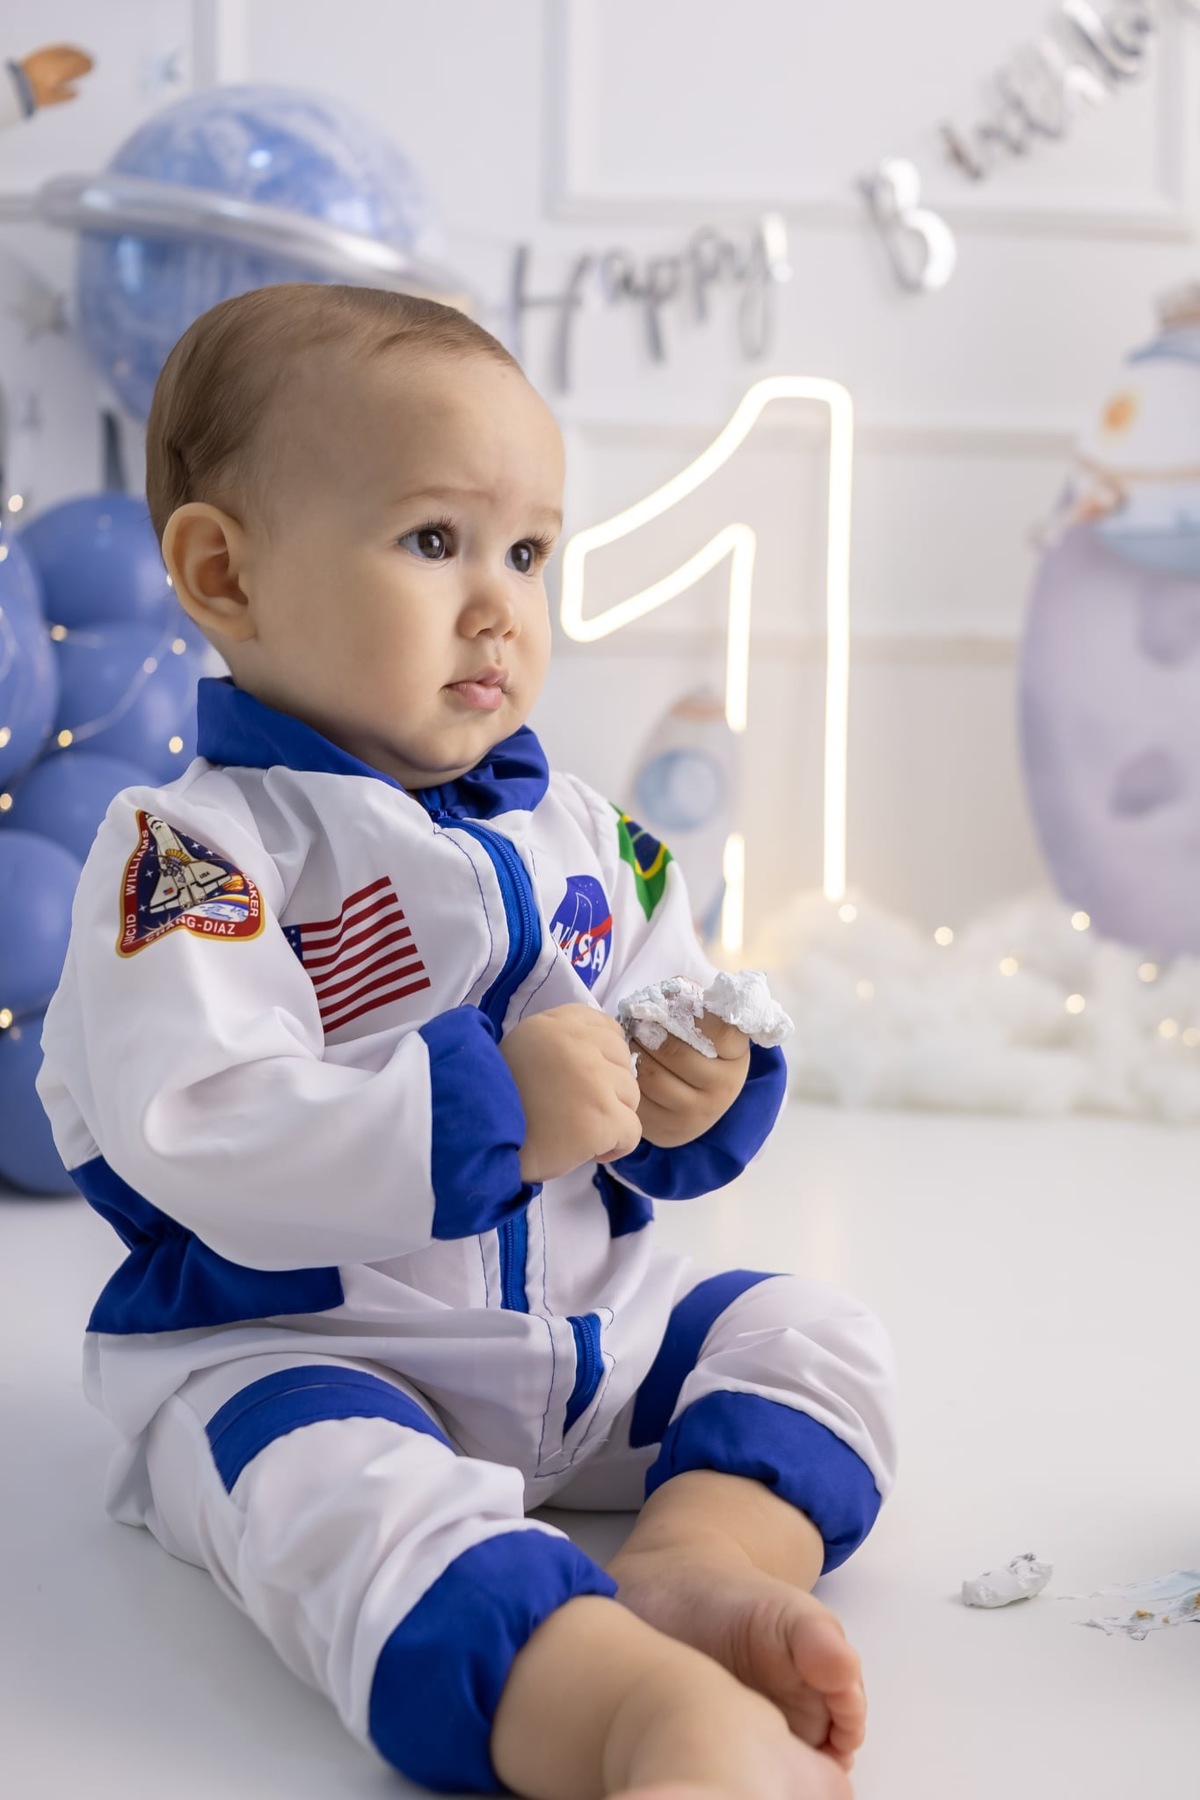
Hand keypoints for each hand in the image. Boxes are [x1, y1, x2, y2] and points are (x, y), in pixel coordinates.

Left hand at [20, 45, 93, 108]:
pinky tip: (68, 51)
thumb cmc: (36, 94)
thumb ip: (67, 95)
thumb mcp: (54, 99)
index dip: (87, 65)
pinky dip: (66, 49)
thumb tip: (77, 92)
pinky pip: (58, 47)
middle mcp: (56, 60)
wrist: (19, 85)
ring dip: (76, 51)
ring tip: (81, 53)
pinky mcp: (42, 52)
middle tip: (90, 59)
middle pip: (74, 56)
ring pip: (66, 49)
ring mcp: (48, 54)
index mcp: (61, 71)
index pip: (78, 65)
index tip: (93, 66)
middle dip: (83, 57)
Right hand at [500, 1005, 641, 1182]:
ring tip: (575, 1130)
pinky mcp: (602, 1117)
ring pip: (630, 1097)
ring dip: (610, 1117)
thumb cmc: (499, 1104)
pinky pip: (632, 1132)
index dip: (602, 1059)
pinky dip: (615, 1147)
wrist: (477, 1143)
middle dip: (607, 1089)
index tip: (581, 1081)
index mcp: (554, 1024)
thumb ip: (561, 1045)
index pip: (607, 1028)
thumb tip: (605, 1059)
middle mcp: (577, 1043)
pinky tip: (588, 1151)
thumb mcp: (523, 1051)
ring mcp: (593, 1080)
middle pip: (623, 1063)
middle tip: (574, 1109)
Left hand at [634, 1010, 749, 1148]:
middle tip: (636, 1022)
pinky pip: (637, 1100)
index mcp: (736, 1054)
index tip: (670, 1005)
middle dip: (647, 1032)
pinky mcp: (670, 1131)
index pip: (720, 1029)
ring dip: (632, 1053)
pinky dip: (627, 1080)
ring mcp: (698, 1114)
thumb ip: (690, 1000)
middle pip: (674, 1052)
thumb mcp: (704, 1022)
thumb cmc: (696, 1047)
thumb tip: (662, 995)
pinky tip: (627, 1069)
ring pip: (651, 1077)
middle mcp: (724, 1087)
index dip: (691, 1012)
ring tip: (629, 1043)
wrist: (696, 1100)